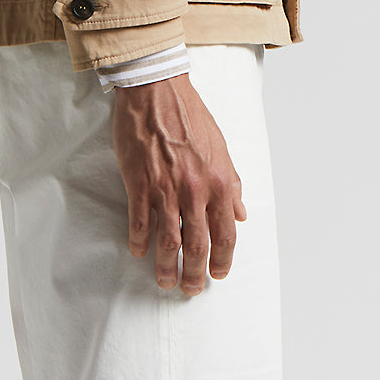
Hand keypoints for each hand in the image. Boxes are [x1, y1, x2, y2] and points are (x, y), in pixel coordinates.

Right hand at [111, 73, 246, 296]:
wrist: (157, 90)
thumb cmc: (190, 115)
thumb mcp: (221, 147)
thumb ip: (232, 183)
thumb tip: (240, 214)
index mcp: (218, 181)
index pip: (226, 233)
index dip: (223, 259)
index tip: (218, 273)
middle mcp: (195, 189)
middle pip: (197, 246)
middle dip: (195, 274)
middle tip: (191, 289)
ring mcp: (165, 188)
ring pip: (168, 241)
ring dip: (166, 267)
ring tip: (165, 281)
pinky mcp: (139, 182)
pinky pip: (140, 222)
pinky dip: (139, 242)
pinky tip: (139, 251)